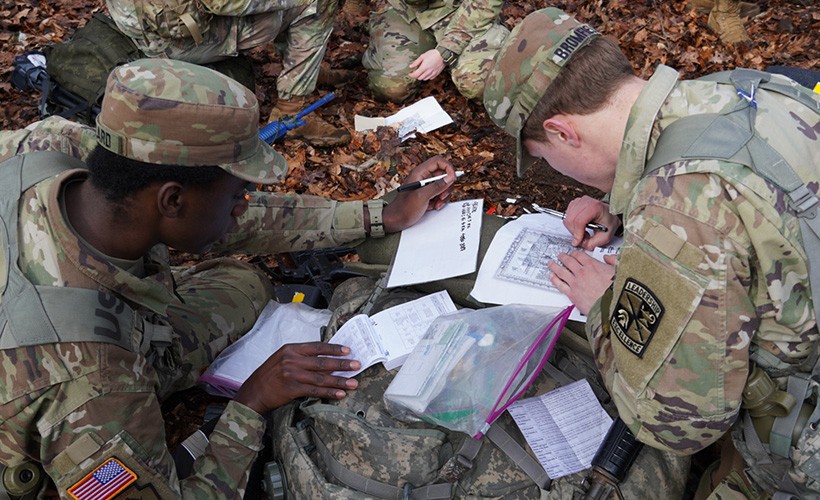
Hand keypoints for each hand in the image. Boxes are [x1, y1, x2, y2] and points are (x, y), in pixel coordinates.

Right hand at [234, 342, 359, 414]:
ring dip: (339, 381)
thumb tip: (323, 357)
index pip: (317, 347)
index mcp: (291, 349)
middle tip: (356, 365)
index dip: (334, 348)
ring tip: (353, 383)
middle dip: (342, 364)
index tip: (348, 350)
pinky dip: (329, 392)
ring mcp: (292, 374)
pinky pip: (315, 390)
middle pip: (322, 362)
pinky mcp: (292, 389)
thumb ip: (300, 356)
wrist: (253, 393)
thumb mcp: (282, 358)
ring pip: (321, 377)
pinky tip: (339, 394)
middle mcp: (292, 360)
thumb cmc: (269, 375)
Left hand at [383, 155, 456, 231]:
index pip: (438, 162)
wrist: (397, 220)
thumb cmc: (404, 208)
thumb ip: (437, 186)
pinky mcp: (429, 195)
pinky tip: (434, 206)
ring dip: (444, 195)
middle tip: (442, 195)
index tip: (453, 178)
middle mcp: (424, 177)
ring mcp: (427, 186)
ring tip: (436, 203)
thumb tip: (450, 177)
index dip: (448, 168)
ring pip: (444, 185)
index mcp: (420, 173)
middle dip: (446, 186)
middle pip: (444, 174)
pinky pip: (441, 194)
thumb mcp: (422, 196)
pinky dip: (441, 201)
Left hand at [408, 49, 445, 80]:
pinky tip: (427, 73)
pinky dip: (427, 77)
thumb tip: (411, 66)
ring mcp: (433, 74)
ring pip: (425, 79)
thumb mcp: (423, 56)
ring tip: (421, 72)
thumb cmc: (433, 54)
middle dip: (416, 76)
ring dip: (421, 77)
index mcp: (424, 67)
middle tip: (415, 72)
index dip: (411, 75)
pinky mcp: (436, 74)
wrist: (443, 54)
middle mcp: (428, 72)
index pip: (415, 75)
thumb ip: (416, 62)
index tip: (410, 73)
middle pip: (419, 78)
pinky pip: (430, 78)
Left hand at [548, 251, 615, 315]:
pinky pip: (560, 285)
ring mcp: (575, 283)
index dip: (575, 253)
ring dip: (554, 266)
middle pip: (568, 261)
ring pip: (561, 271)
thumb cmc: (617, 291)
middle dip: (563, 257)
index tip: (573, 253)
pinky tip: (551, 277)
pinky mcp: (572, 294)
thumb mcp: (619, 271)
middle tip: (560, 255)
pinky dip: (554, 279)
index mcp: (593, 265)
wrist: (613, 307)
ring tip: (551, 264)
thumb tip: (609, 257)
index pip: (580, 255)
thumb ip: (613, 261)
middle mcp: (582, 272)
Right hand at [563, 196, 620, 249]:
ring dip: (573, 229)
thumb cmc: (610, 222)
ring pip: (567, 218)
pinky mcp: (575, 203)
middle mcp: (586, 202)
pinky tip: (580, 226)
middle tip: (582, 237)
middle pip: (571, 219)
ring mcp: (579, 201)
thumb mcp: (605, 236)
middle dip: (574, 232)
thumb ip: (592, 243)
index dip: (577, 233)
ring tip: (583, 232)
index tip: (578, 241)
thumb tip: (580, 244)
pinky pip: (567, 216)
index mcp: (595, 207)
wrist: (611, 214)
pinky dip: (571, 224)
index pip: (579, 221)